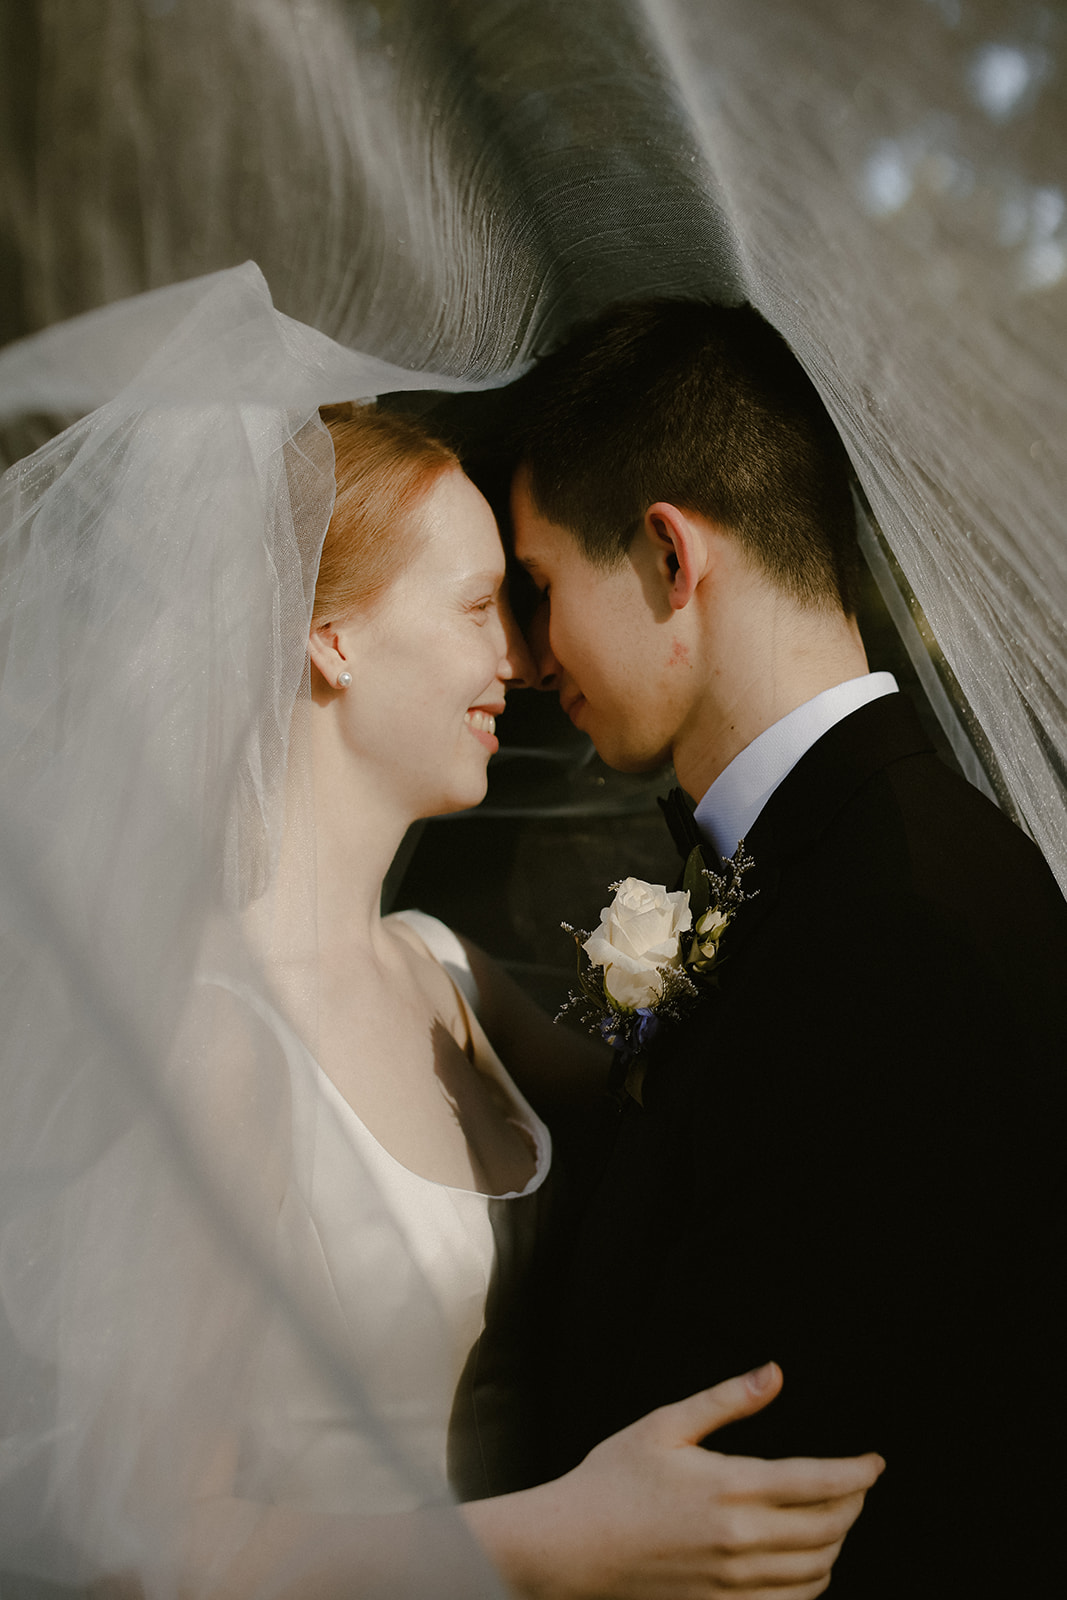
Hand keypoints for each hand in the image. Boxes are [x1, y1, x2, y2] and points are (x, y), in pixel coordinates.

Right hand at [464, 1363, 883, 1599]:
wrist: (572, 1547)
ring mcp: (732, 1582)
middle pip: (829, 1528)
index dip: (858, 1473)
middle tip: (857, 1484)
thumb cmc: (613, 1478)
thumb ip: (726, 1400)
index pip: (820, 1482)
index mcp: (730, 1486)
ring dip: (837, 1543)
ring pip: (816, 1570)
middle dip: (854, 1504)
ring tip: (835, 1518)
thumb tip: (775, 1373)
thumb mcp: (665, 1424)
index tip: (875, 1461)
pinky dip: (812, 1584)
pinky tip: (808, 1563)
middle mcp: (740, 1539)